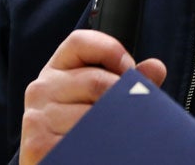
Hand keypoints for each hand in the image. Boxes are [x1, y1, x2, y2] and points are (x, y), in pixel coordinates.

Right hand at [18, 29, 166, 164]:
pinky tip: (104, 149)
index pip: (80, 42)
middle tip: (131, 114)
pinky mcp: (39, 145)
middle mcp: (41, 88)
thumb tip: (156, 67)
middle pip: (96, 81)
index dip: (112, 51)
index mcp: (57, 70)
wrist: (57, 163)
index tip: (130, 71)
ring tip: (116, 135)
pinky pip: (84, 141)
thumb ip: (128, 82)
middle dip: (122, 98)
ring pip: (93, 114)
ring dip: (114, 126)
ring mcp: (37, 117)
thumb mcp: (100, 98)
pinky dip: (102, 146)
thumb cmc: (82, 128)